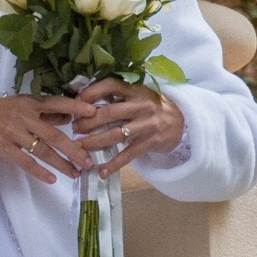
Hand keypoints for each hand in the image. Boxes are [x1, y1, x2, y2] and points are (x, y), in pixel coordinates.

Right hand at [0, 93, 98, 183]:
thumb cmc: (1, 112)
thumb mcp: (22, 105)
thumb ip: (44, 112)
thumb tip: (69, 118)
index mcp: (30, 103)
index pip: (56, 103)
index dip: (75, 108)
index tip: (94, 113)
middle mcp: (24, 117)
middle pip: (54, 135)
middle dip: (73, 149)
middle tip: (88, 160)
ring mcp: (13, 133)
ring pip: (42, 151)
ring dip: (61, 163)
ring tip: (75, 173)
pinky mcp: (3, 148)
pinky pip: (25, 162)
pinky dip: (39, 171)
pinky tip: (52, 179)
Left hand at [70, 77, 186, 177]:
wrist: (181, 122)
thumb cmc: (153, 107)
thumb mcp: (139, 95)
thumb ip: (118, 95)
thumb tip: (84, 98)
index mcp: (137, 90)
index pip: (111, 85)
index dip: (91, 92)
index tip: (76, 101)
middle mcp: (142, 106)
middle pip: (109, 112)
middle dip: (88, 121)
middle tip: (74, 127)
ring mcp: (147, 125)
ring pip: (115, 134)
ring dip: (94, 142)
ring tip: (80, 146)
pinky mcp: (150, 143)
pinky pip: (128, 155)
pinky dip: (113, 164)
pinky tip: (101, 171)